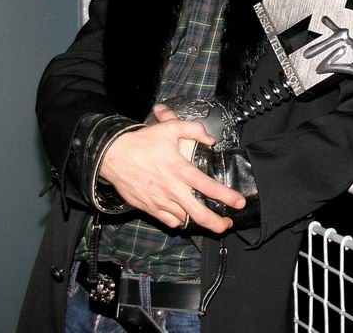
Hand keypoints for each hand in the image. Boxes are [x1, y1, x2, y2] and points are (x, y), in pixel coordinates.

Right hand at [100, 107, 245, 232]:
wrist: (113, 156)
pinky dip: (179, 220)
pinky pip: (169, 221)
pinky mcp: (149, 208)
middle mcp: (172, 189)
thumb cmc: (142, 142)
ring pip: (185, 219)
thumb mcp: (170, 128)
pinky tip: (184, 215)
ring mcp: (160, 201)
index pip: (209, 187)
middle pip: (199, 214)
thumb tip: (210, 139)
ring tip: (207, 217)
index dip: (227, 197)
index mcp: (180, 170)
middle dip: (217, 223)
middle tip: (227, 223)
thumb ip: (194, 130)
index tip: (239, 203)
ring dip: (197, 220)